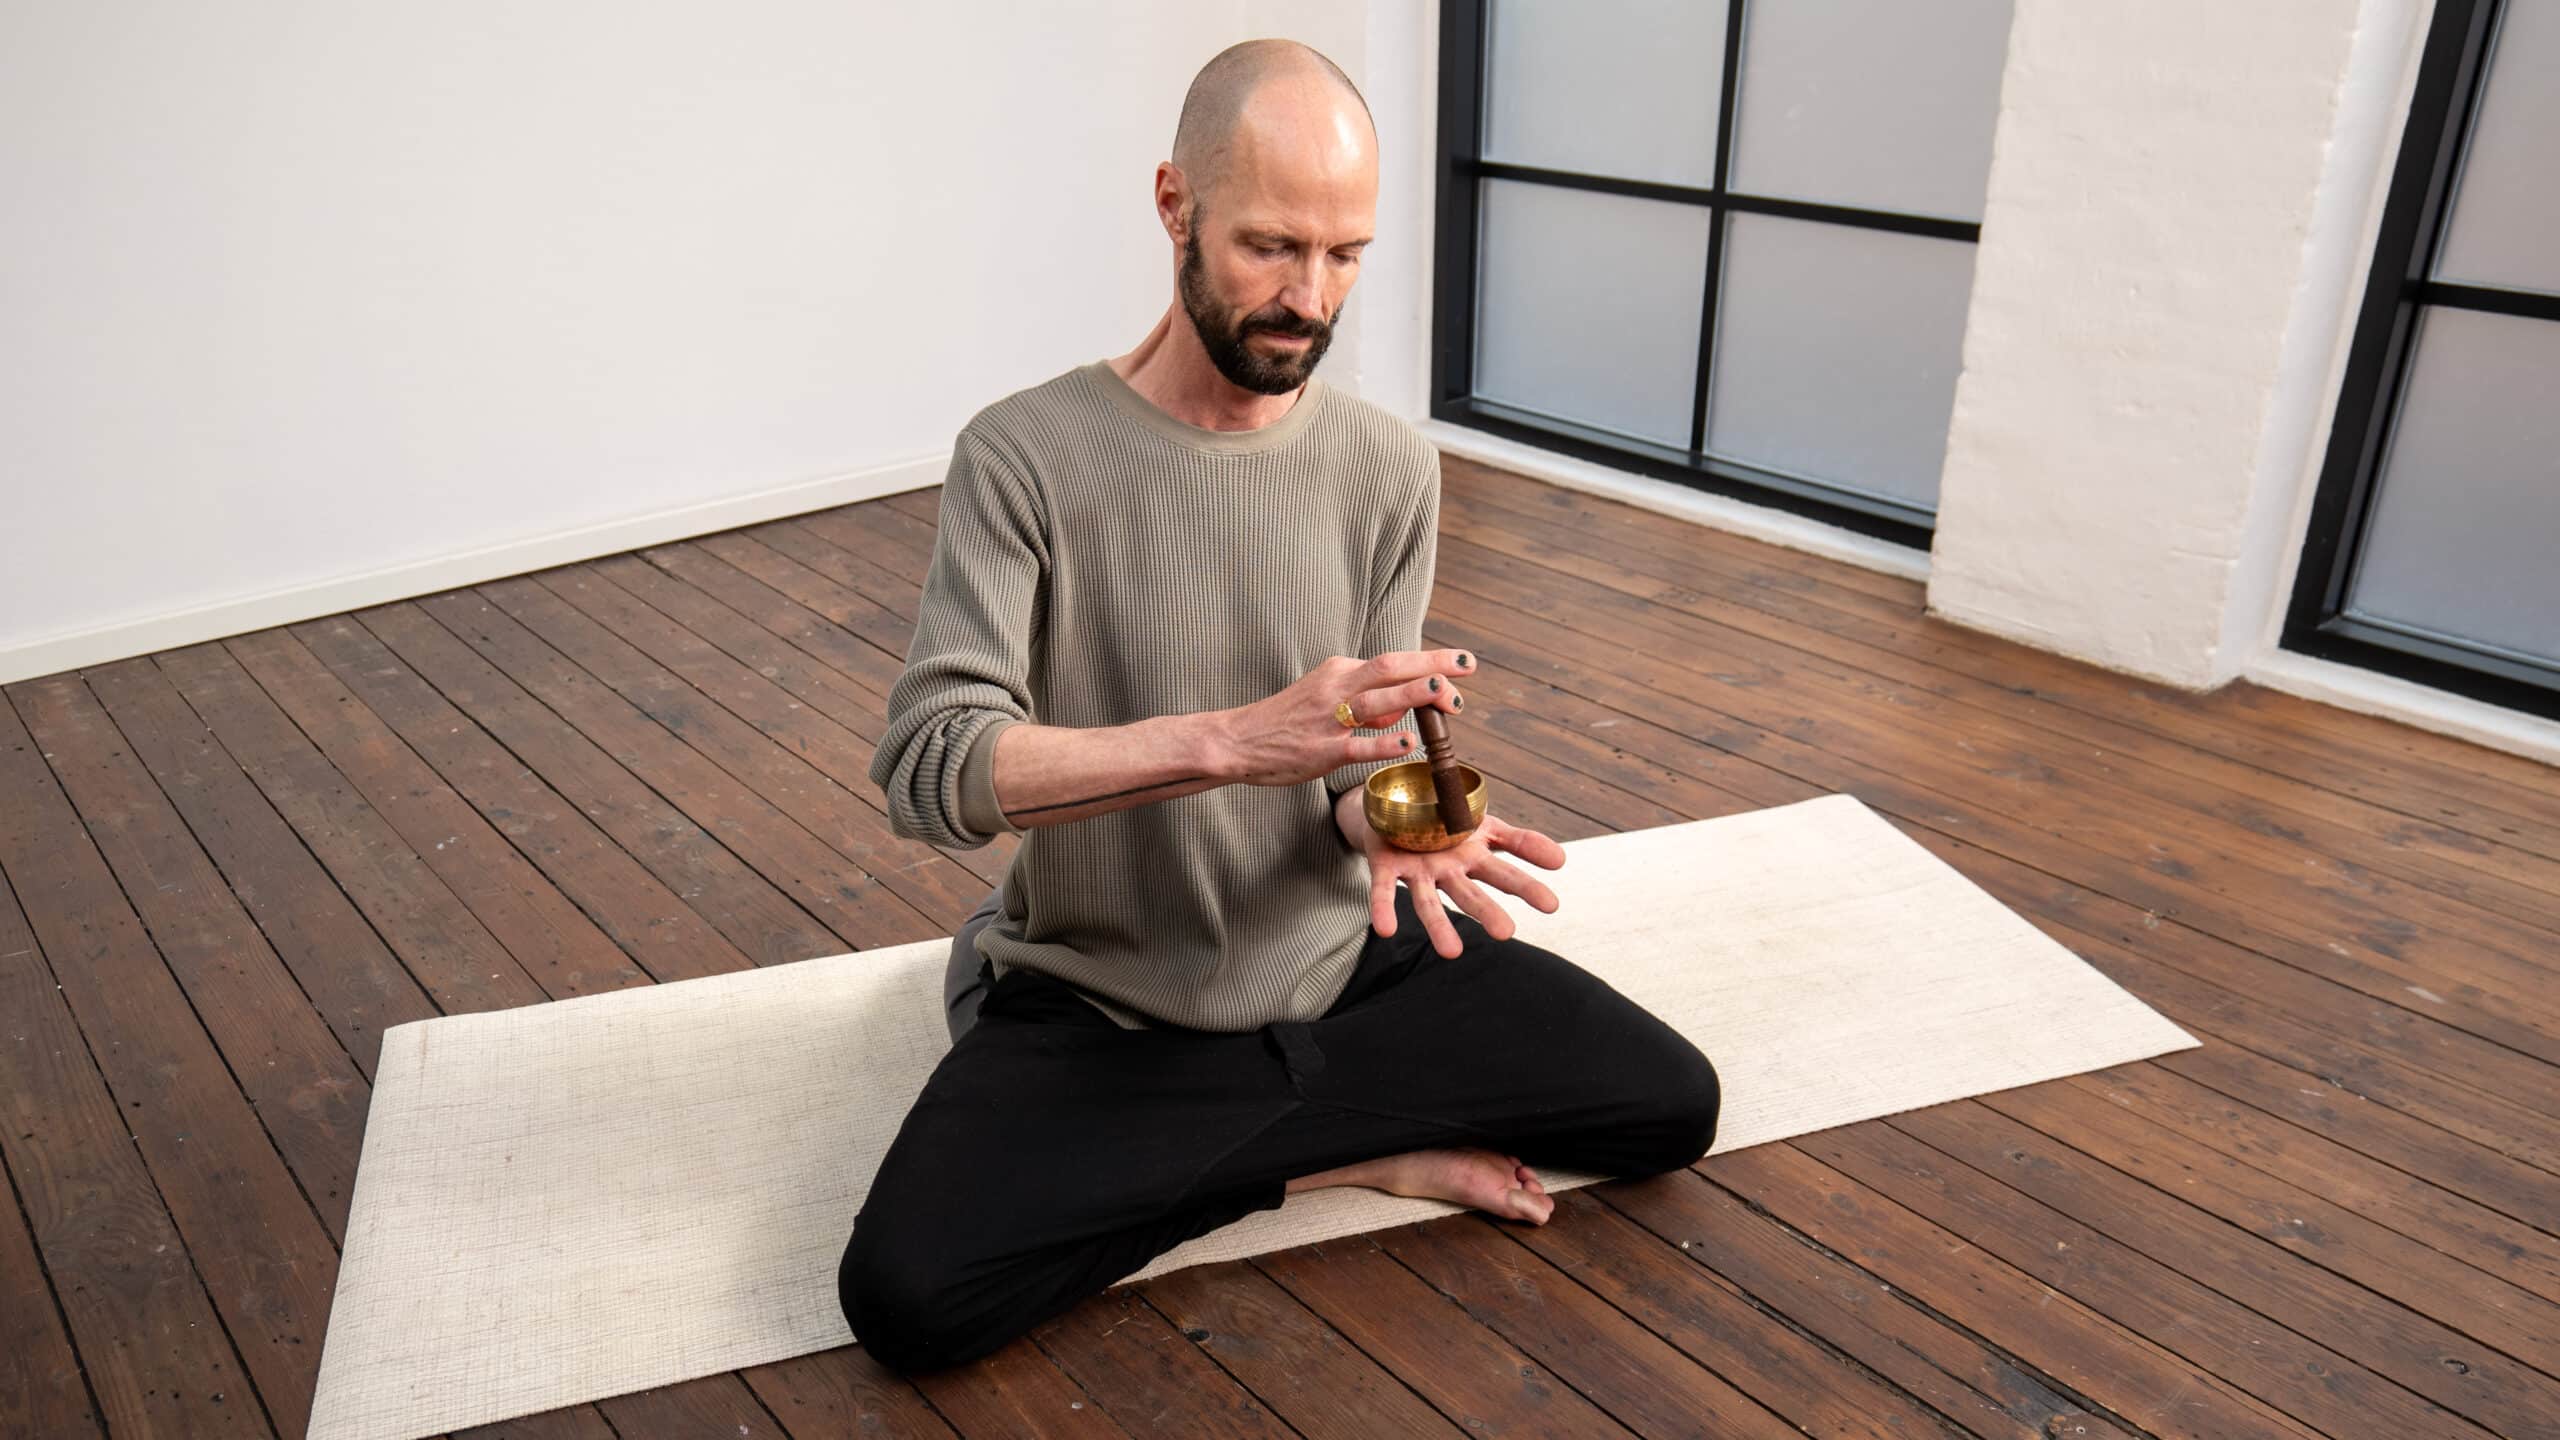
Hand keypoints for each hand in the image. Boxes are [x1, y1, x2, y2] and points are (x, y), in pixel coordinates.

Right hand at [1219, 648, 1475, 786]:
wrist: (1237, 739)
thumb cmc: (1285, 721)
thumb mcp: (1324, 696)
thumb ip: (1364, 700)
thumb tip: (1401, 709)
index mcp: (1339, 671)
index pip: (1392, 662)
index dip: (1429, 662)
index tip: (1460, 664)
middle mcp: (1336, 687)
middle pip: (1390, 669)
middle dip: (1431, 665)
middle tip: (1467, 666)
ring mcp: (1328, 719)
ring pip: (1376, 700)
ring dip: (1413, 695)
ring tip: (1445, 694)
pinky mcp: (1321, 750)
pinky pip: (1357, 745)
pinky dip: (1384, 741)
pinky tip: (1409, 741)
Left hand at [1349, 803, 1565, 958]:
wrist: (1396, 808)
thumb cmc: (1447, 822)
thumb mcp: (1487, 825)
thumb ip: (1521, 842)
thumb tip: (1563, 859)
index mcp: (1474, 859)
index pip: (1505, 875)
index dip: (1527, 887)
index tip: (1552, 905)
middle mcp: (1448, 872)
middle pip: (1470, 895)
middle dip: (1487, 913)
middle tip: (1506, 933)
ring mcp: (1418, 873)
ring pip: (1429, 903)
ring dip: (1439, 928)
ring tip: (1452, 954)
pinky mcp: (1387, 868)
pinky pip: (1384, 890)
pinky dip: (1385, 909)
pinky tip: (1385, 930)